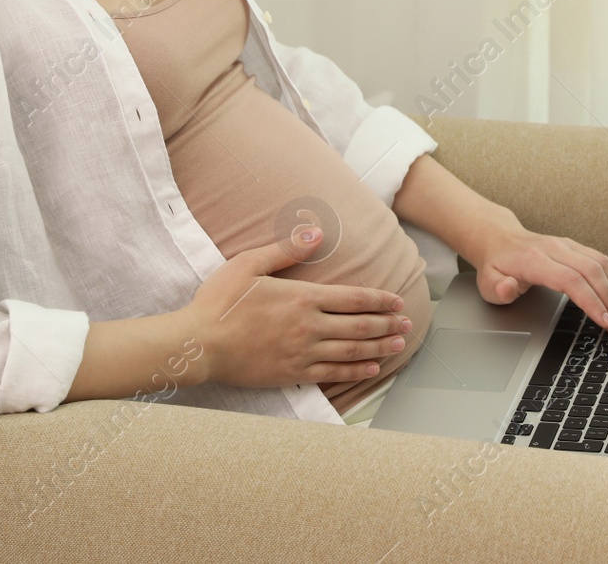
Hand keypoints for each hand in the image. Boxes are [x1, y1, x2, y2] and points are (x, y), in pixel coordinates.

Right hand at [181, 227, 413, 387]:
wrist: (199, 343)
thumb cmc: (220, 302)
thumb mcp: (249, 263)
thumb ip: (286, 249)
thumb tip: (317, 233)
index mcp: (303, 297)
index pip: (353, 298)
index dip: (380, 300)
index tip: (397, 301)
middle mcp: (309, 326)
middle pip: (360, 326)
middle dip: (387, 324)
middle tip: (407, 324)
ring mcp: (302, 352)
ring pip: (352, 351)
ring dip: (379, 347)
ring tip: (398, 345)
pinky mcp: (292, 373)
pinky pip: (333, 373)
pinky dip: (356, 371)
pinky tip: (371, 369)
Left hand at [472, 221, 607, 333]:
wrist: (499, 239)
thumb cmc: (496, 265)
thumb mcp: (487, 283)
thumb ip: (498, 289)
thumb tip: (508, 287)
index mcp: (534, 260)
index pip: (570, 279)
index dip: (591, 301)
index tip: (604, 321)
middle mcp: (554, 248)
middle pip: (592, 271)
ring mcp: (567, 245)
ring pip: (601, 263)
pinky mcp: (575, 247)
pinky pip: (601, 260)